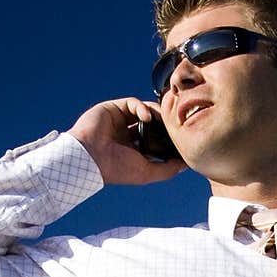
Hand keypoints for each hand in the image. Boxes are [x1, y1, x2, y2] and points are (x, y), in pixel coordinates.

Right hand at [66, 97, 185, 185]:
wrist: (90, 157)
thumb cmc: (117, 169)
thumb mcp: (147, 173)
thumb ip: (167, 170)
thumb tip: (186, 165)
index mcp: (134, 150)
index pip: (156, 140)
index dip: (168, 138)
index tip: (180, 138)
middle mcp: (127, 135)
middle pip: (153, 123)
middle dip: (164, 123)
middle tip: (175, 124)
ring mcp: (120, 121)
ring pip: (145, 111)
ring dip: (156, 113)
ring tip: (164, 119)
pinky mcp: (113, 108)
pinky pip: (132, 102)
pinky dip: (142, 108)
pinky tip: (147, 117)